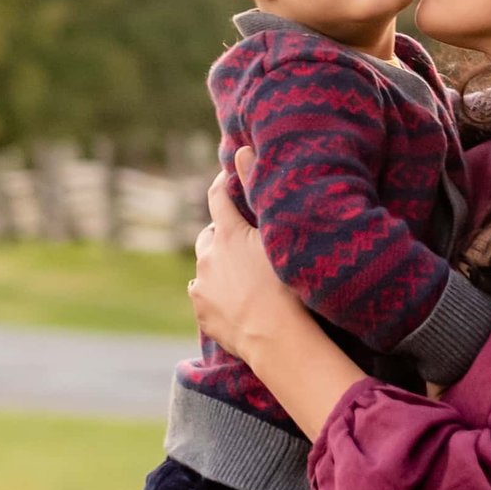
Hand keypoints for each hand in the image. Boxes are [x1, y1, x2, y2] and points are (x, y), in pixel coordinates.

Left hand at [188, 147, 304, 362]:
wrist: (278, 339)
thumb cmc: (289, 286)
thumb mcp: (279, 235)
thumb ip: (258, 189)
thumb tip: (242, 150)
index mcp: (228, 234)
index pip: (218, 196)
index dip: (223, 184)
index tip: (229, 179)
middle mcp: (208, 256)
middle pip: (209, 236)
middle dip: (222, 236)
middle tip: (245, 244)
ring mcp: (201, 286)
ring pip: (206, 268)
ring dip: (219, 268)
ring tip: (244, 280)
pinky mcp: (201, 313)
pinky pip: (204, 296)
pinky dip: (215, 294)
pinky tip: (236, 303)